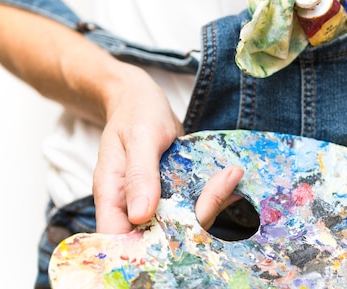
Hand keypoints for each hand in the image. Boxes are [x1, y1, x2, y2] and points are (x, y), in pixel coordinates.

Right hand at [91, 65, 244, 233]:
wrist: (140, 100)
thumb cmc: (136, 113)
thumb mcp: (140, 137)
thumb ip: (140, 174)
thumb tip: (140, 215)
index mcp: (113, 197)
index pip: (122, 241)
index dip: (148, 246)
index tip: (185, 227)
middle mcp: (132, 207)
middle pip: (160, 237)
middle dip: (197, 217)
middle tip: (226, 180)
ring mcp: (154, 203)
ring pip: (183, 224)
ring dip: (212, 204)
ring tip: (233, 174)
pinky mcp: (174, 194)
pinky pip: (194, 206)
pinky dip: (214, 195)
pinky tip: (232, 179)